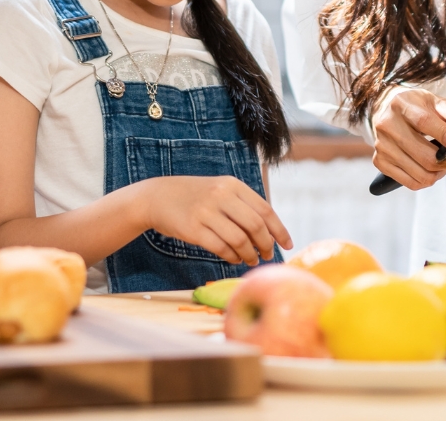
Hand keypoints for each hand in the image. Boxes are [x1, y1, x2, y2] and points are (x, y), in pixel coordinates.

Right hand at [138, 176, 293, 265]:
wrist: (158, 197)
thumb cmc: (195, 196)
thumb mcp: (220, 190)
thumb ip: (243, 206)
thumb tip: (270, 233)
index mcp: (233, 185)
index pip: (265, 210)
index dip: (279, 230)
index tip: (287, 244)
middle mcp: (222, 196)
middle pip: (256, 226)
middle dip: (266, 245)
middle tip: (266, 255)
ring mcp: (207, 212)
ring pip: (240, 240)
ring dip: (249, 254)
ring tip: (250, 259)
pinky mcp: (194, 229)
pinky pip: (221, 248)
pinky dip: (231, 257)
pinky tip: (233, 259)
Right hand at [370, 87, 445, 189]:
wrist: (384, 107)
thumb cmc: (415, 106)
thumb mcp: (435, 102)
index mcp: (402, 105)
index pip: (424, 123)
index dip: (444, 136)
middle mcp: (387, 125)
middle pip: (424, 156)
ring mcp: (382, 145)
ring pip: (420, 173)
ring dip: (438, 174)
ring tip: (443, 163)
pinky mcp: (379, 161)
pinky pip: (410, 183)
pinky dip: (425, 180)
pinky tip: (428, 168)